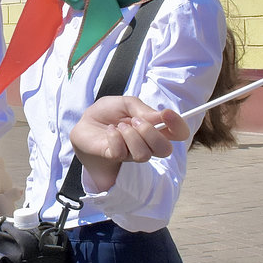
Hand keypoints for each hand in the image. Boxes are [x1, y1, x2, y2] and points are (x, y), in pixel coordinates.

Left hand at [69, 96, 189, 183]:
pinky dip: (115, 138)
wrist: (83, 123)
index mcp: (154, 128)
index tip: (167, 114)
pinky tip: (109, 131)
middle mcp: (146, 144)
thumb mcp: (125, 103)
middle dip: (151, 133)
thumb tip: (159, 118)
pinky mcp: (114, 158)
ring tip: (119, 126)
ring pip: (144, 154)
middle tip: (135, 121)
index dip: (178, 125)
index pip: (178, 133)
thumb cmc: (107, 114)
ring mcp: (131, 154)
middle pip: (165, 150)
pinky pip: (122, 152)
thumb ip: (142, 109)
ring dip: (131, 136)